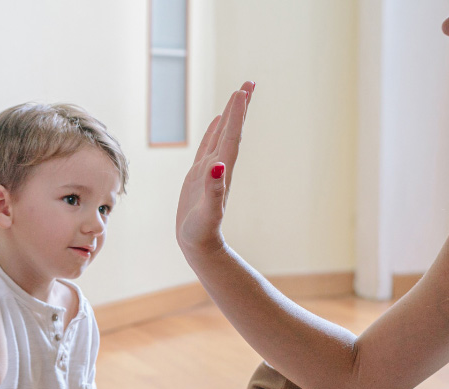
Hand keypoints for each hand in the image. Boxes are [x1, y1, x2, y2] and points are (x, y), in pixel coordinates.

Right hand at [176, 81, 254, 253]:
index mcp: (222, 171)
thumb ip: (214, 190)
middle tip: (249, 82)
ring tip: (237, 95)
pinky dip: (214, 131)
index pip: (232, 136)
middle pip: (232, 131)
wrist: (199, 246)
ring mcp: (210, 170)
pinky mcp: (199, 176)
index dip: (237, 114)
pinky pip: (208, 146)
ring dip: (231, 116)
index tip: (243, 91)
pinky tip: (218, 121)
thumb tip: (218, 166)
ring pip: (222, 135)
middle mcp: (219, 167)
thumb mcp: (208, 213)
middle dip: (240, 107)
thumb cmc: (202, 232)